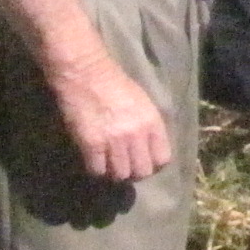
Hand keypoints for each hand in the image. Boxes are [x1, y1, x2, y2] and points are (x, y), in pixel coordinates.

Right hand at [48, 51, 176, 182]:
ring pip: (120, 175)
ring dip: (114, 172)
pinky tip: (95, 159)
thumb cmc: (115, 84)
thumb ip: (149, 127)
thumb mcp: (143, 103)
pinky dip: (96, 169)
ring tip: (109, 163)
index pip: (163, 159)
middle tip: (125, 165)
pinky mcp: (92, 144)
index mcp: (153, 122)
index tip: (144, 161)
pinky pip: (98, 171)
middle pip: (142, 172)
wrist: (86, 73)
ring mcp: (114, 141)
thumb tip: (149, 150)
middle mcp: (137, 134)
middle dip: (134, 172)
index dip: (154, 164)